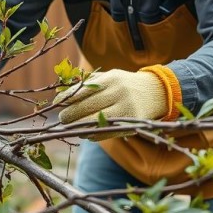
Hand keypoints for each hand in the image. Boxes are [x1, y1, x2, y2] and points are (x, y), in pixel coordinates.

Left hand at [52, 68, 168, 124]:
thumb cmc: (124, 85)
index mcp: (111, 78)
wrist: (156, 92)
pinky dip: (93, 135)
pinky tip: (85, 134)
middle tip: (62, 118)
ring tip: (70, 128)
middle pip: (88, 106)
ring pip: (97, 121)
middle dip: (71, 114)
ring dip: (79, 126)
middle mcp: (119, 92)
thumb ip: (88, 83)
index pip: (84, 89)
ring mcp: (127, 107)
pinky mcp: (132, 121)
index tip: (56, 103)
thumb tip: (61, 95)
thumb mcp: (109, 77)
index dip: (67, 97)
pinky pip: (108, 131)